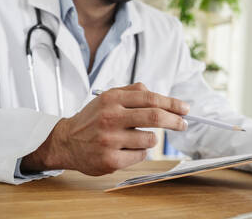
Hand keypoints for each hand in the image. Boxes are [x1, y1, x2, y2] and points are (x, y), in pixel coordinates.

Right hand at [21, 83, 189, 175]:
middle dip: (175, 121)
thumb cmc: (92, 118)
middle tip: (183, 124)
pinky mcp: (110, 160)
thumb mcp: (108, 98)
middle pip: (155, 117)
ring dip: (151, 139)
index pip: (150, 98)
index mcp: (112, 99)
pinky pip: (141, 155)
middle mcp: (110, 118)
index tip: (185, 109)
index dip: (172, 104)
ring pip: (150, 139)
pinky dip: (140, 151)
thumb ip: (132, 92)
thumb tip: (161, 96)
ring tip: (137, 137)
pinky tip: (125, 149)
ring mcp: (110, 141)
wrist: (66, 141)